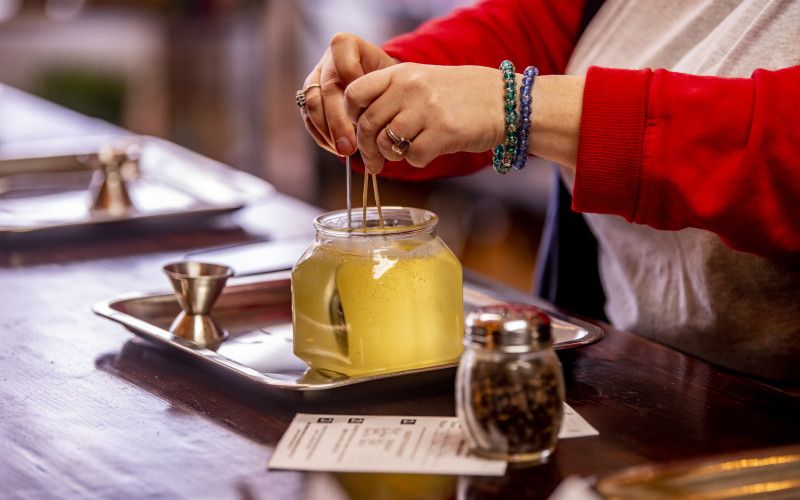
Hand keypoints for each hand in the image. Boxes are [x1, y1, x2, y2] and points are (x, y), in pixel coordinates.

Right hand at [301, 33, 397, 155]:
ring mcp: (314, 81)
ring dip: (328, 132)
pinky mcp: (308, 100)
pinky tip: (337, 149)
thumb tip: (372, 121)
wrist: (381, 91)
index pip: (341, 51)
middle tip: (350, 146)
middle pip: (327, 88)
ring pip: (312, 105)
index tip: (368, 102)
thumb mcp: (394, 79)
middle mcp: (327, 61)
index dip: (352, 75)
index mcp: (346, 46)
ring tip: (345, 151)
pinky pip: (309, 119)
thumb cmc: (390, 84)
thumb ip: (384, 88)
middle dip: (338, 121)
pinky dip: (323, 137)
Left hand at [344, 63, 505, 173]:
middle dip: (367, 148)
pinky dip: (416, 161)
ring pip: (386, 142)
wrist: (503, 100)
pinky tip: (427, 153)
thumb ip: (391, 96)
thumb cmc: (459, 96)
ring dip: (390, 155)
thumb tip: (360, 126)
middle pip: (367, 124)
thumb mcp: (421, 81)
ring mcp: (427, 110)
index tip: (360, 127)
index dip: (351, 116)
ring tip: (403, 153)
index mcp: (401, 73)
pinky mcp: (444, 132)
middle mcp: (411, 88)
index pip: (354, 93)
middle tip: (374, 160)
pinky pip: (413, 157)